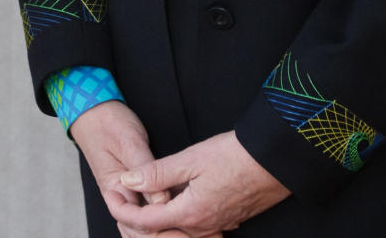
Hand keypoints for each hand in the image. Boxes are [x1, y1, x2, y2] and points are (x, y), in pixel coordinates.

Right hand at [70, 102, 171, 235]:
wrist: (93, 112)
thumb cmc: (109, 124)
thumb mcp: (130, 143)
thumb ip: (146, 171)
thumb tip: (163, 199)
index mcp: (115, 190)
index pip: (137, 220)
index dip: (159, 225)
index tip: (179, 220)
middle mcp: (118, 198)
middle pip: (139, 229)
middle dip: (161, 232)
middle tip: (184, 230)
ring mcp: (124, 195)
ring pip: (139, 226)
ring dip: (159, 229)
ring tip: (180, 229)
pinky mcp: (131, 189)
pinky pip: (141, 213)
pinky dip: (155, 221)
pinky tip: (170, 221)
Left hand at [115, 131, 289, 235]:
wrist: (275, 159)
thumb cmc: (235, 155)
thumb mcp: (191, 159)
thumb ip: (157, 172)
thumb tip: (128, 181)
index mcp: (189, 214)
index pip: (145, 223)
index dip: (122, 209)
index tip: (109, 194)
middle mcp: (202, 227)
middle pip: (160, 232)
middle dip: (136, 217)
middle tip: (121, 195)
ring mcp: (217, 226)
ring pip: (178, 231)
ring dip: (157, 218)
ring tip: (144, 195)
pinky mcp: (228, 219)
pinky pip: (196, 226)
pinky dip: (178, 217)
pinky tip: (175, 197)